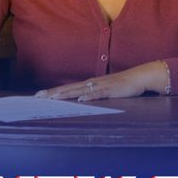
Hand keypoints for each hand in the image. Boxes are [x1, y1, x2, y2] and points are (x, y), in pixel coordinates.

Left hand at [35, 62, 167, 101]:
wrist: (140, 76)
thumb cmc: (123, 85)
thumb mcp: (106, 90)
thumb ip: (95, 94)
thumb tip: (83, 100)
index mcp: (90, 84)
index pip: (68, 88)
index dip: (54, 92)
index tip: (39, 96)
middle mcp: (93, 83)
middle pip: (69, 88)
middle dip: (53, 93)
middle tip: (37, 97)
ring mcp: (101, 86)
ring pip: (80, 90)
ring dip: (66, 94)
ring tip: (52, 98)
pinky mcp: (112, 90)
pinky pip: (99, 94)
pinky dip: (89, 96)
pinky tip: (81, 99)